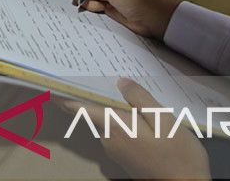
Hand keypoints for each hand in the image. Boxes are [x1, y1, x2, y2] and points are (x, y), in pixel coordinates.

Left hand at [65, 79, 210, 179]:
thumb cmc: (178, 156)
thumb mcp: (165, 121)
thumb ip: (141, 100)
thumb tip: (120, 82)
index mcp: (115, 127)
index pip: (80, 108)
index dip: (64, 95)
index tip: (51, 82)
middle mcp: (109, 139)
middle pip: (91, 112)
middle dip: (87, 95)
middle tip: (84, 73)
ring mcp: (116, 150)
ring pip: (104, 121)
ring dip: (104, 105)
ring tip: (108, 84)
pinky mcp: (125, 157)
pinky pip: (115, 130)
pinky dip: (116, 118)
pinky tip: (128, 109)